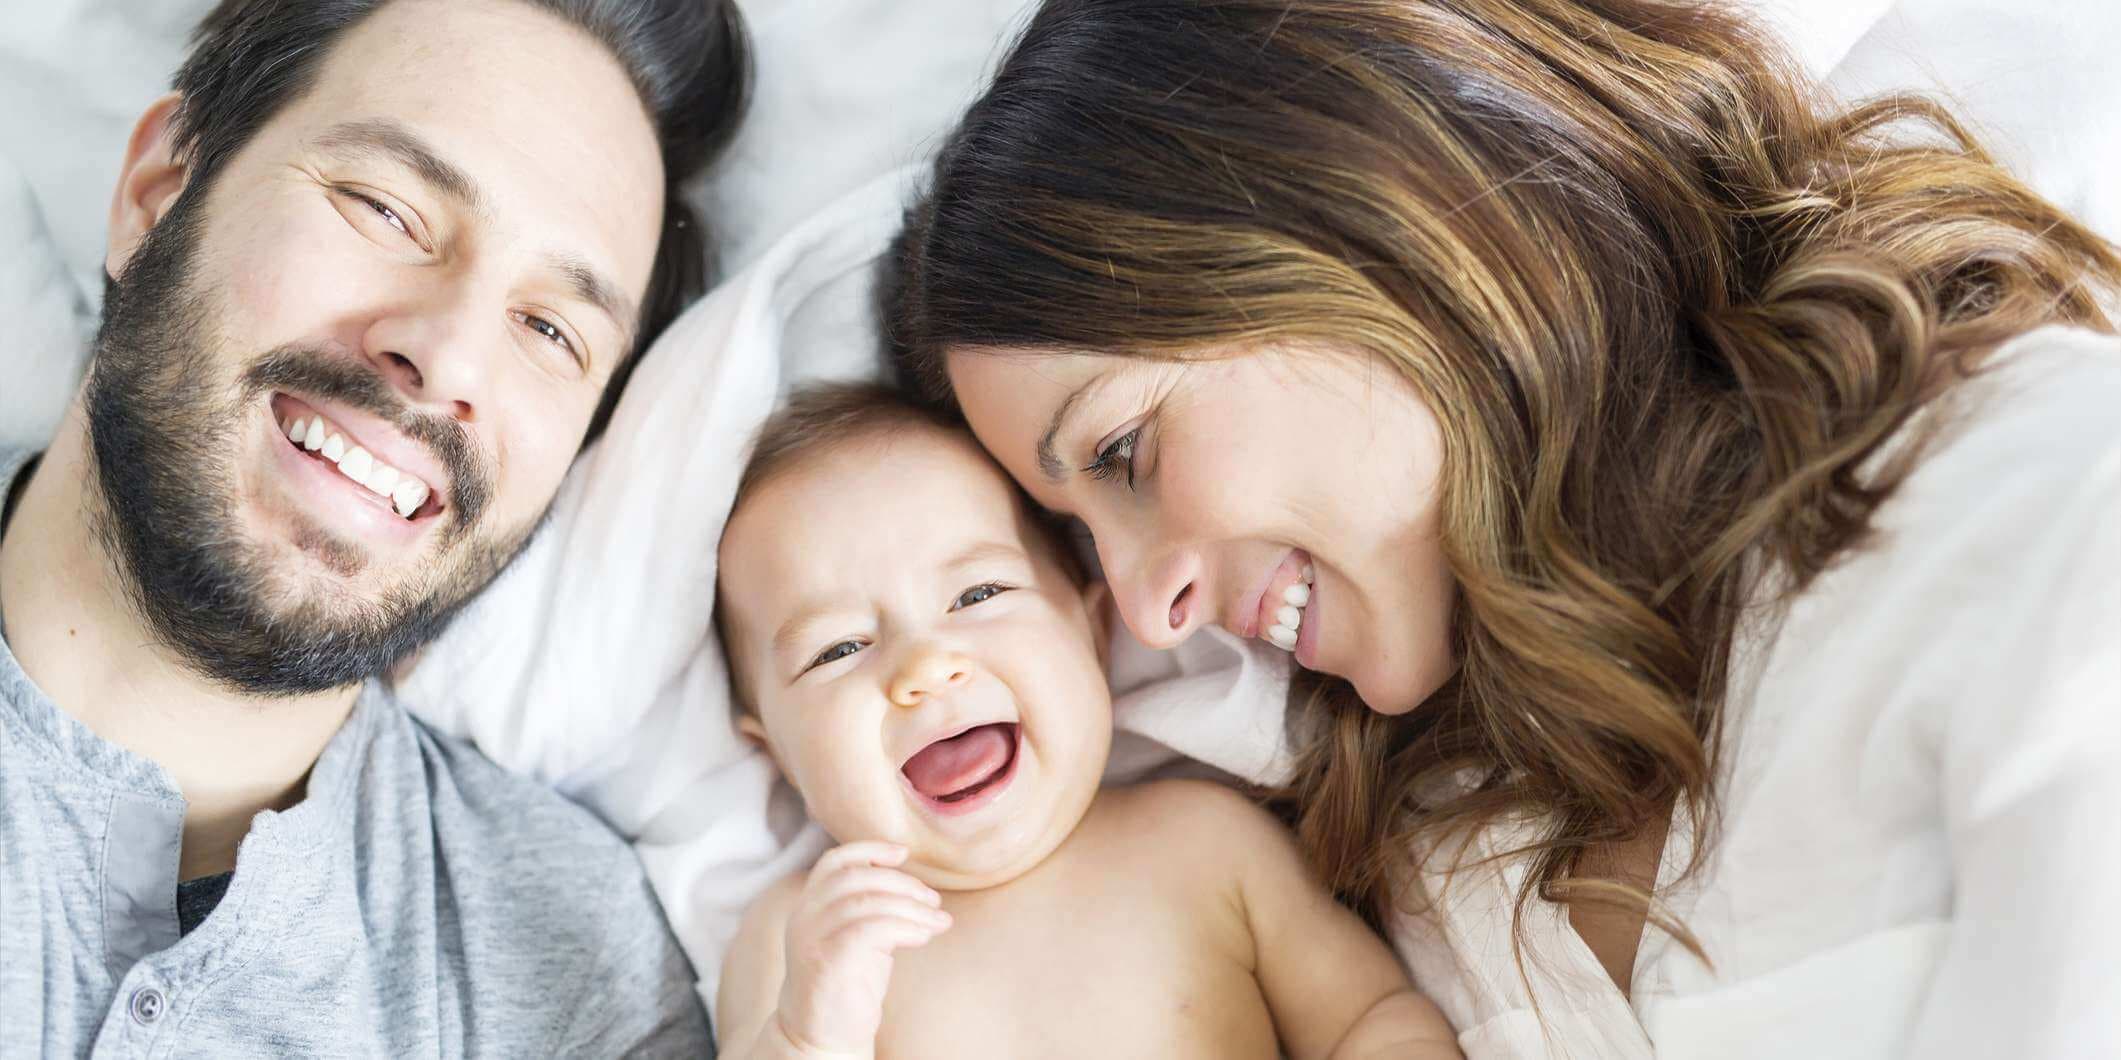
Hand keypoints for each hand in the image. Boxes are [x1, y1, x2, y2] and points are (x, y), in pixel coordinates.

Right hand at [774, 842, 950, 1056]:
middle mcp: (804, 916)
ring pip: (866, 902)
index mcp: (809, 906)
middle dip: (903, 883)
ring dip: (911, 907)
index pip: (834, 862)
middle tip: (933, 900)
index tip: (904, 853)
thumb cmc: (848, 986)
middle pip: (856, 878)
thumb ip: (873, 909)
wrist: (821, 1037)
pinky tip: (923, 936)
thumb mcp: (859, 937)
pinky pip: (870, 929)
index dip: (870, 850)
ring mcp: (811, 938)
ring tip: (938, 920)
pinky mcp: (826, 961)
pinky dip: (904, 927)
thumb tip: (918, 890)